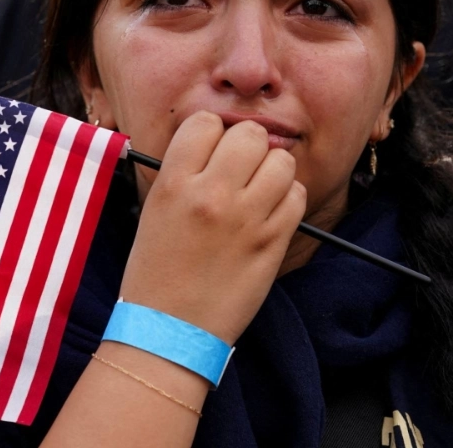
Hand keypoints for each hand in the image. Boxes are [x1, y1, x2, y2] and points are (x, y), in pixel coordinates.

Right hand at [119, 112, 306, 346]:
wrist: (170, 330)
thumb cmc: (156, 272)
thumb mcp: (155, 210)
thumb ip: (184, 172)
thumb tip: (217, 143)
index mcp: (173, 183)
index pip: (204, 122)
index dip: (212, 134)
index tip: (213, 151)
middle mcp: (210, 194)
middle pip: (249, 134)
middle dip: (248, 147)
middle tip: (241, 170)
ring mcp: (245, 218)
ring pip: (281, 160)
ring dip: (273, 171)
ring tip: (259, 191)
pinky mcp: (272, 242)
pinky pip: (297, 196)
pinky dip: (289, 199)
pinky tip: (271, 213)